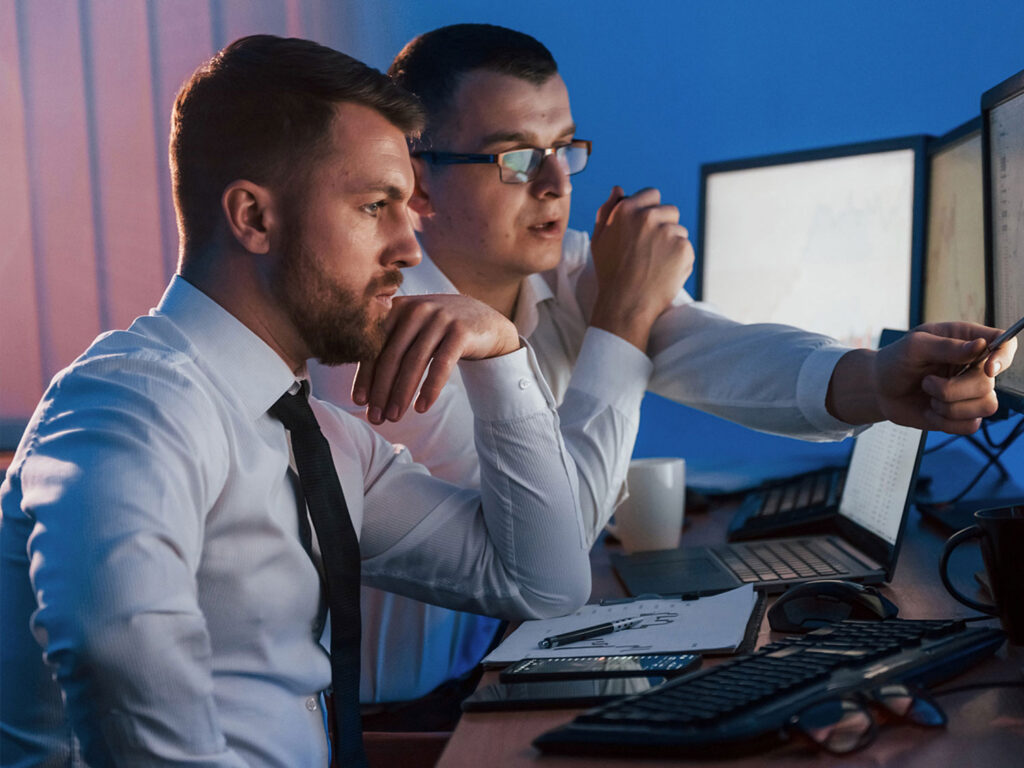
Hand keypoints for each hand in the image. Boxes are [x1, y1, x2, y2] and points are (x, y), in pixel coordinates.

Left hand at [351, 294, 520, 423]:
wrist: (484, 321)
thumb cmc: (438, 333)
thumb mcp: (412, 331)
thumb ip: (389, 347)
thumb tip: (363, 390)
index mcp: (398, 308)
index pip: (375, 346)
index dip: (365, 375)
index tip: (359, 402)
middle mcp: (417, 309)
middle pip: (392, 356)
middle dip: (381, 390)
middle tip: (376, 417)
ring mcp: (440, 319)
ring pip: (414, 362)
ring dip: (401, 394)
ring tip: (394, 417)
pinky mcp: (461, 331)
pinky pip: (441, 365)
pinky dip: (430, 389)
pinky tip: (421, 408)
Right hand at [589, 186, 693, 350]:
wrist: (625, 304)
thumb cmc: (610, 273)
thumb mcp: (599, 240)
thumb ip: (607, 211)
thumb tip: (618, 189)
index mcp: (627, 210)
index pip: (652, 194)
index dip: (650, 210)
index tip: (646, 228)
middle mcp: (649, 217)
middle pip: (669, 210)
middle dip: (663, 225)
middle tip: (650, 250)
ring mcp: (668, 232)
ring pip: (679, 230)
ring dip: (672, 243)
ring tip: (655, 264)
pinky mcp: (683, 249)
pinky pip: (686, 248)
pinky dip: (679, 260)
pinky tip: (664, 272)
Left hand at [829, 322, 1016, 433]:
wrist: (879, 389)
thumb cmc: (895, 360)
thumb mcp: (914, 346)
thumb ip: (946, 346)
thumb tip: (981, 346)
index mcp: (967, 341)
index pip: (1005, 344)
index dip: (1003, 357)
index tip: (987, 368)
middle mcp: (975, 367)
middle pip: (990, 383)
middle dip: (954, 389)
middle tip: (927, 382)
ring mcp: (970, 392)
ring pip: (986, 407)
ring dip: (950, 406)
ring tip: (929, 395)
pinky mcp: (961, 415)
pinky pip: (970, 426)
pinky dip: (946, 421)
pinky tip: (930, 411)